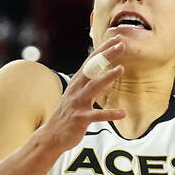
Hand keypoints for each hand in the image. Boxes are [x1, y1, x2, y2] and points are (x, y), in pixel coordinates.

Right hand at [35, 38, 127, 152]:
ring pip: (93, 87)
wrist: (51, 135)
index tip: (116, 39)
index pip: (91, 61)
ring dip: (107, 77)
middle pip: (92, 68)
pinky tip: (123, 113)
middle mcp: (76, 90)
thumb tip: (108, 80)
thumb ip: (92, 87)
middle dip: (106, 56)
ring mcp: (78, 104)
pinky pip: (97, 116)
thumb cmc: (67, 115)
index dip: (103, 49)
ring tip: (121, 69)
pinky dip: (110, 114)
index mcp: (77, 83)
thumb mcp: (78, 97)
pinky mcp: (81, 119)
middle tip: (121, 45)